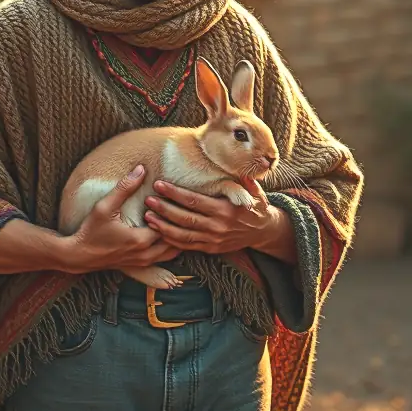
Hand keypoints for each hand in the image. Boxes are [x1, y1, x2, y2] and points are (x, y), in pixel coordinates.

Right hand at [63, 165, 180, 273]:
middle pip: (175, 241)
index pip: (168, 225)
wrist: (78, 256)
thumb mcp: (104, 207)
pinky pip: (163, 259)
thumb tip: (141, 169)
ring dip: (176, 239)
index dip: (172, 211)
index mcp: (140, 240)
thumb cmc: (90, 231)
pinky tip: (169, 236)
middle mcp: (145, 254)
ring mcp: (143, 262)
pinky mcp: (140, 265)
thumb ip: (124, 188)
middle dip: (178, 226)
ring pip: (171, 253)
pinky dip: (169, 248)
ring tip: (178, 222)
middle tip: (181, 210)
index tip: (172, 199)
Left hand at [144, 180, 280, 254]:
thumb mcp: (254, 190)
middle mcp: (217, 226)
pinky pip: (187, 246)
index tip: (160, 184)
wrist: (264, 231)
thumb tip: (238, 162)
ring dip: (163, 226)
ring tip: (147, 217)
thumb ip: (243, 178)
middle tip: (148, 199)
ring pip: (182, 235)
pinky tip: (159, 232)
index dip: (175, 193)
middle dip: (164, 209)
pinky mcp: (210, 248)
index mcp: (225, 209)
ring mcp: (213, 239)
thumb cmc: (255, 205)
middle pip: (184, 218)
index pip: (194, 201)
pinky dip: (171, 240)